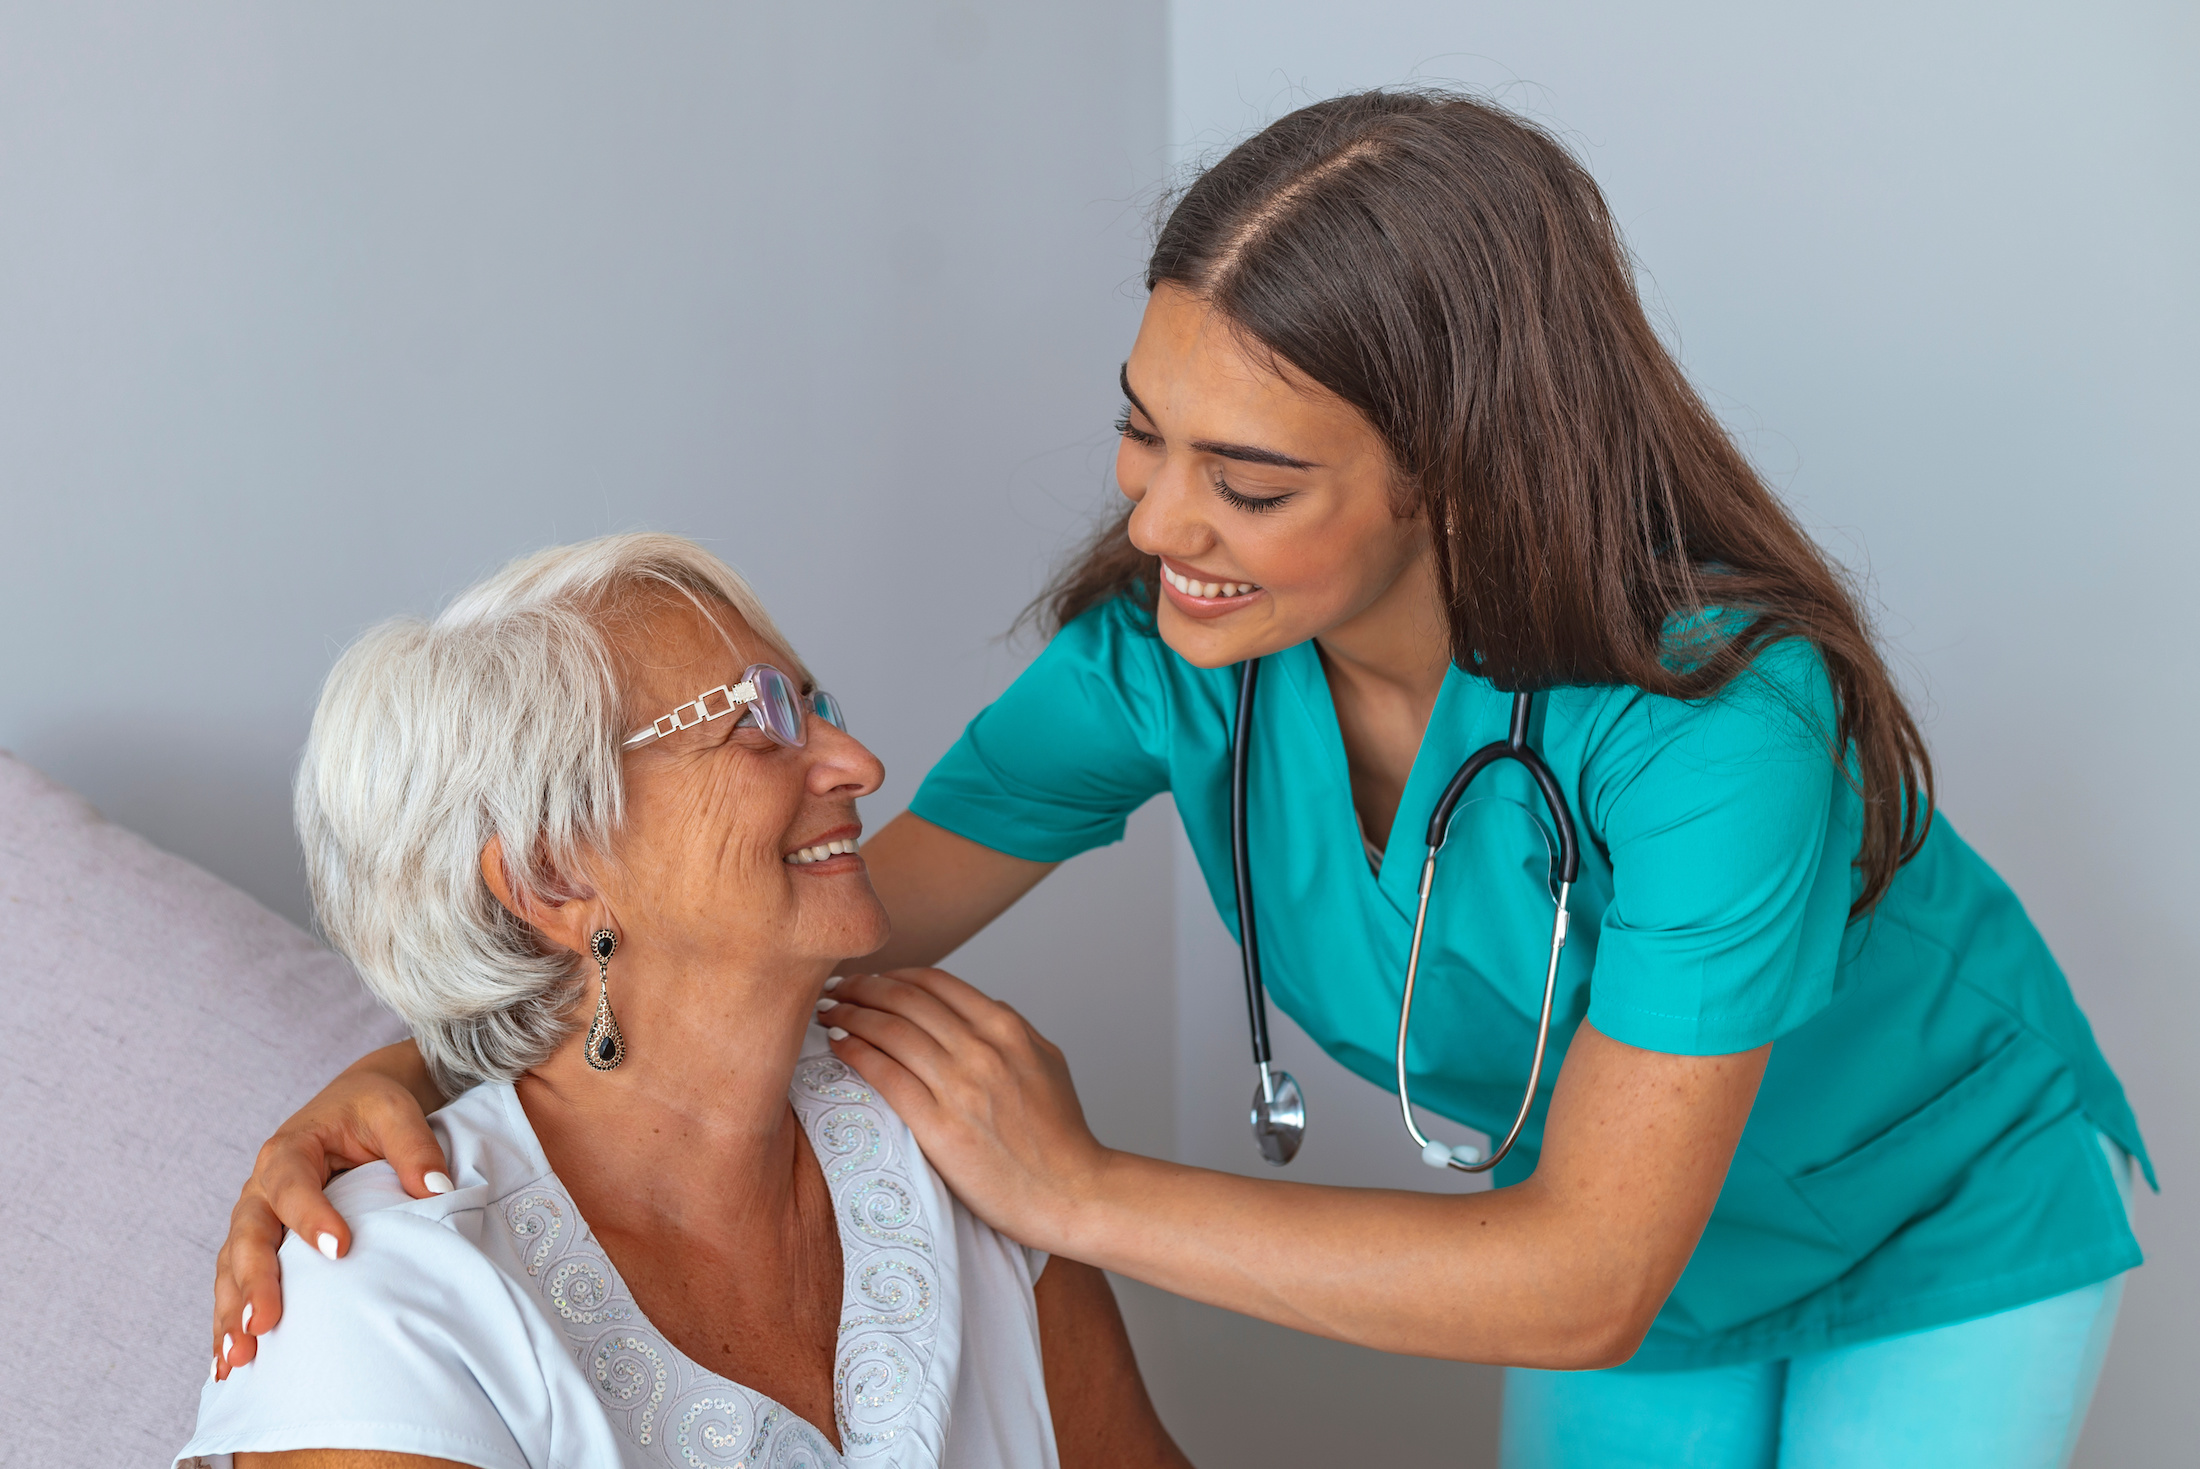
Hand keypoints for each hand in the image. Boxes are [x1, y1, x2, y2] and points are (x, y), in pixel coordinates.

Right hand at [211, 1060, 449, 1379]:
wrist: (354, 1103)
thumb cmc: (373, 1108)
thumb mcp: (396, 1111)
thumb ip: (414, 1146)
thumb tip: (437, 1189)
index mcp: (291, 1150)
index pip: (293, 1185)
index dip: (311, 1217)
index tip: (339, 1251)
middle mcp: (261, 1186)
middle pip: (248, 1234)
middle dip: (253, 1282)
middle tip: (263, 1325)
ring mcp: (256, 1216)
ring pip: (233, 1265)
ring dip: (232, 1312)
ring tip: (238, 1359)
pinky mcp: (260, 1242)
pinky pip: (236, 1282)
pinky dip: (230, 1320)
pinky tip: (227, 1362)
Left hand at [823, 968, 1108, 1251]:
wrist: (1070, 1192)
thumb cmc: (1061, 1135)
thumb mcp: (1049, 1062)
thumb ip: (1015, 1028)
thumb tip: (986, 1003)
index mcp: (1006, 1028)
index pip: (935, 982)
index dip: (894, 974)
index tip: (870, 979)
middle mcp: (981, 1048)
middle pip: (905, 999)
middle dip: (862, 987)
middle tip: (837, 989)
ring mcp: (959, 1086)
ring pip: (890, 1030)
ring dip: (851, 1014)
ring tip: (829, 1013)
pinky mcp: (938, 1125)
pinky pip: (886, 1075)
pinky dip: (856, 1052)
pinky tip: (839, 1045)